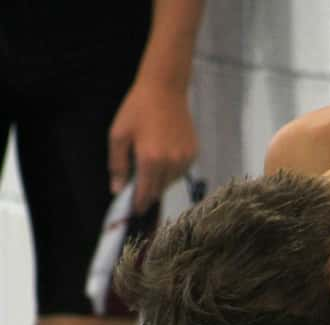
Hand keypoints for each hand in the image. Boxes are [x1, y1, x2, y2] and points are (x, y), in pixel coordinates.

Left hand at [108, 79, 198, 213]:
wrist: (164, 89)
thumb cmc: (138, 109)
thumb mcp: (118, 135)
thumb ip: (117, 166)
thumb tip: (117, 190)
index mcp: (150, 160)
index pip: (146, 193)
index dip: (139, 204)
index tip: (135, 209)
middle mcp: (170, 163)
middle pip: (158, 190)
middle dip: (148, 190)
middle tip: (140, 180)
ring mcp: (184, 159)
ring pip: (170, 182)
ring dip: (160, 179)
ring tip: (152, 160)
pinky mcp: (193, 153)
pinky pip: (180, 171)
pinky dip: (171, 169)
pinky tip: (164, 153)